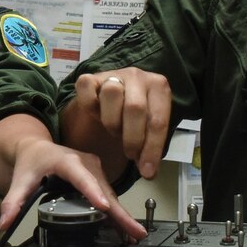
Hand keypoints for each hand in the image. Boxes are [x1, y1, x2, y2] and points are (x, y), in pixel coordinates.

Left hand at [0, 132, 144, 237]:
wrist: (37, 148)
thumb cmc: (31, 161)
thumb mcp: (20, 180)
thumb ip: (12, 202)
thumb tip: (4, 224)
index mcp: (67, 162)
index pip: (81, 177)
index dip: (92, 192)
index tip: (103, 206)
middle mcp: (86, 164)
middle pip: (103, 190)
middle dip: (119, 212)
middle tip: (134, 231)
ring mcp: (96, 170)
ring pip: (111, 195)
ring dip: (122, 215)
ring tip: (135, 235)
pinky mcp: (99, 177)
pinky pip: (110, 196)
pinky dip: (118, 213)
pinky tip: (126, 229)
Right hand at [61, 67, 172, 182]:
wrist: (109, 101)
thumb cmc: (132, 118)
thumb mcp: (147, 130)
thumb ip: (149, 148)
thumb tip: (148, 172)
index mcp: (159, 87)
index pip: (158, 120)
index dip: (152, 149)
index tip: (146, 171)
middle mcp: (138, 76)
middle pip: (135, 108)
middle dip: (132, 139)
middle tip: (130, 154)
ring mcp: (112, 74)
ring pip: (112, 94)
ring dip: (112, 122)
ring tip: (115, 132)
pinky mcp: (89, 77)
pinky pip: (87, 90)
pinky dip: (90, 106)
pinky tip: (96, 115)